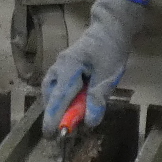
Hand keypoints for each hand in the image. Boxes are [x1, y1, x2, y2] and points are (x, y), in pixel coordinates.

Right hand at [40, 0, 146, 132]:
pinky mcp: (64, 65)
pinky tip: (68, 104)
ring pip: (51, 89)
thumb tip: (89, 122)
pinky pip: (56, 84)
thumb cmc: (110, 50)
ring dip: (55, 105)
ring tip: (64, 118)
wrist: (111, 27)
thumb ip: (97, 98)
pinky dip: (59, 97)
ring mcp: (60, 64)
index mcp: (69, 68)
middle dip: (52, 113)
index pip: (59, 98)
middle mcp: (59, 66)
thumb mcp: (108, 76)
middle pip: (50, 94)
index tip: (50, 135)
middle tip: (57, 131)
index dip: (54, 118)